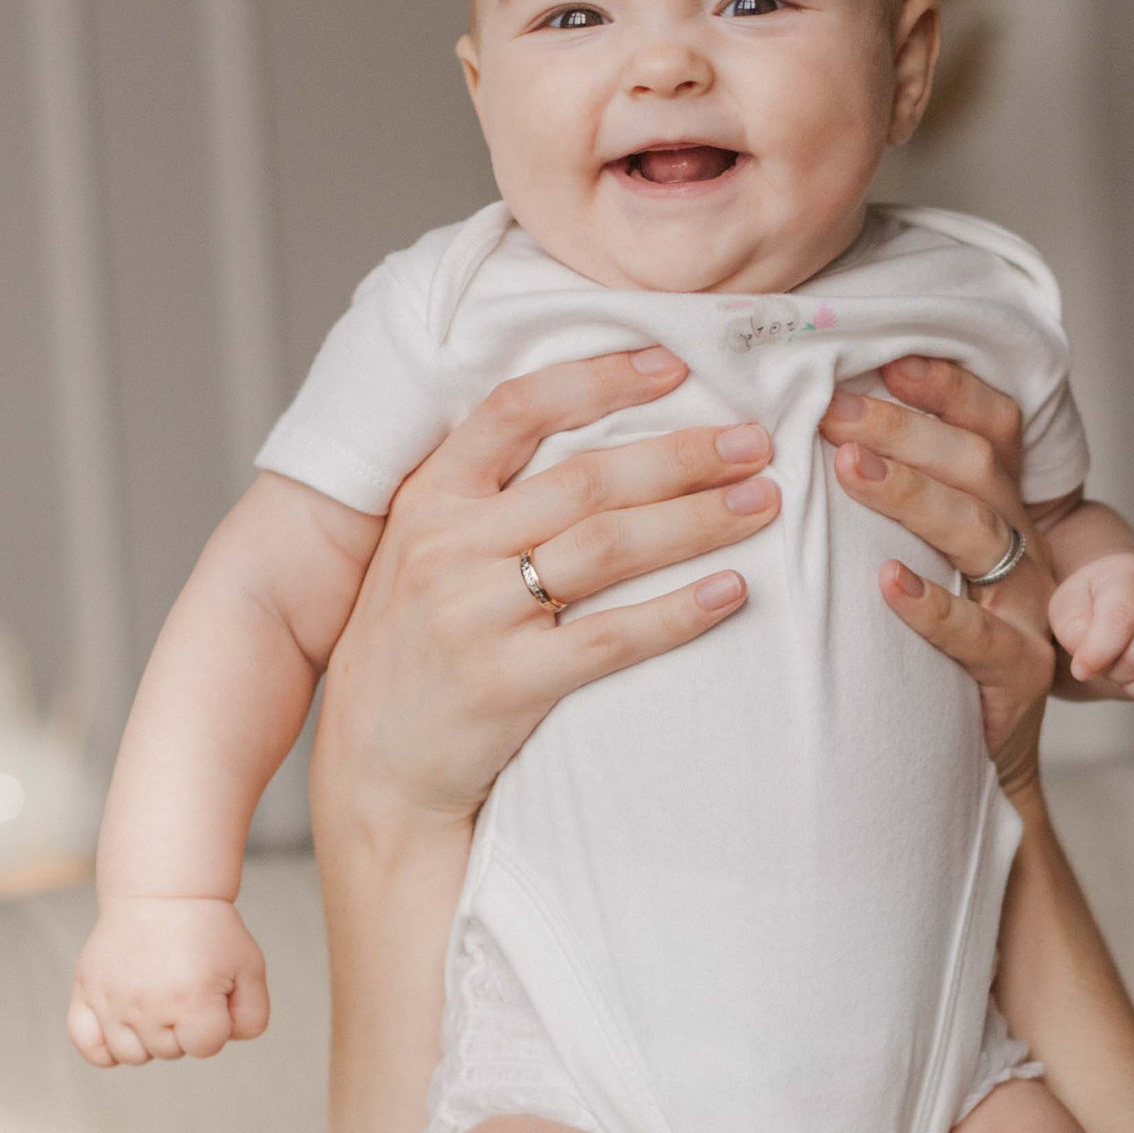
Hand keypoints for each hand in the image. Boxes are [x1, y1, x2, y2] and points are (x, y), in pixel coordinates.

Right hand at [69, 897, 268, 1064]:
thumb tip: (223, 1042)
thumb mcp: (249, 968)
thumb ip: (252, 1016)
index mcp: (191, 1000)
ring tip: (157, 1002)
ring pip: (132, 1055)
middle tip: (184, 988)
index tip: (213, 993)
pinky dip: (105, 1048)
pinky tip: (123, 1028)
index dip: (216, 1025)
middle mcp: (147, 1006)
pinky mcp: (86, 991)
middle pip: (170, 1052)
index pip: (206, 1047)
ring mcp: (112, 1001)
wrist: (162, 892)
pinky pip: (88, 1045)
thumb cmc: (209, 931)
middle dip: (184, 1028)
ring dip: (149, 1038)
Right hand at [312, 346, 780, 840]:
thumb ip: (486, 495)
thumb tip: (595, 431)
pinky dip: (678, 612)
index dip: (600, 379)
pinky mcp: (506, 685)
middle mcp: (447, 547)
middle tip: (754, 442)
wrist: (373, 766)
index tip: (675, 366)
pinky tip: (731, 592)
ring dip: (697, 520)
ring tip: (761, 504)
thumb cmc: (414, 648)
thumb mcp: (422, 552)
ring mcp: (475, 617)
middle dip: (683, 454)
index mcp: (429, 499)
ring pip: (608, 548)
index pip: (518, 410)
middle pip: (586, 479)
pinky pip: (612, 638)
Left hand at [820, 360, 1055, 798]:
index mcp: (1001, 511)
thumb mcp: (916, 563)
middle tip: (830, 405)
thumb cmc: (922, 652)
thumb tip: (804, 422)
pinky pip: (978, 635)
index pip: (990, 427)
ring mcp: (1027, 611)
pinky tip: (886, 585)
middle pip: (977, 466)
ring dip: (911, 493)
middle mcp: (1024, 548)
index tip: (884, 356)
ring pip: (979, 532)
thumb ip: (886, 502)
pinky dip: (932, 607)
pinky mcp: (1019, 675)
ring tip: (849, 466)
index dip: (946, 387)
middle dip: (904, 427)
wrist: (971, 763)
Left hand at [1048, 551, 1133, 714]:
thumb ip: (1071, 629)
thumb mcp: (1067, 607)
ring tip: (1126, 670)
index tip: (1080, 668)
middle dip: (1113, 672)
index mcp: (1133, 575)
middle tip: (1106, 661)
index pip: (1121, 621)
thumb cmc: (1093, 605)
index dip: (1096, 654)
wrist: (1126, 600)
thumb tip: (1089, 662)